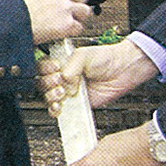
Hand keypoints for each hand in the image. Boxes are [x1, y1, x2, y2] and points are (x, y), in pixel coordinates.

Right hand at [17, 0, 91, 46]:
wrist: (12, 23)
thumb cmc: (15, 8)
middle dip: (76, 2)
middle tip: (69, 10)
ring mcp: (66, 6)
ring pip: (85, 10)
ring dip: (78, 17)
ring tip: (69, 21)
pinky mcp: (67, 23)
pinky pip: (79, 27)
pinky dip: (72, 31)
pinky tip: (63, 31)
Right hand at [40, 35, 158, 114]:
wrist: (123, 71)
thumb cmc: (106, 59)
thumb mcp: (83, 54)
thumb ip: (70, 68)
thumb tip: (65, 84)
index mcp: (61, 63)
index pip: (42, 68)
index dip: (45, 69)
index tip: (56, 68)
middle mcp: (63, 78)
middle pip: (42, 84)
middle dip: (49, 83)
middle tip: (61, 81)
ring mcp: (68, 92)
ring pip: (48, 98)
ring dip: (51, 97)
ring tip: (63, 93)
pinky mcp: (76, 105)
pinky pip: (60, 111)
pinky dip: (56, 111)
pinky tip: (61, 106)